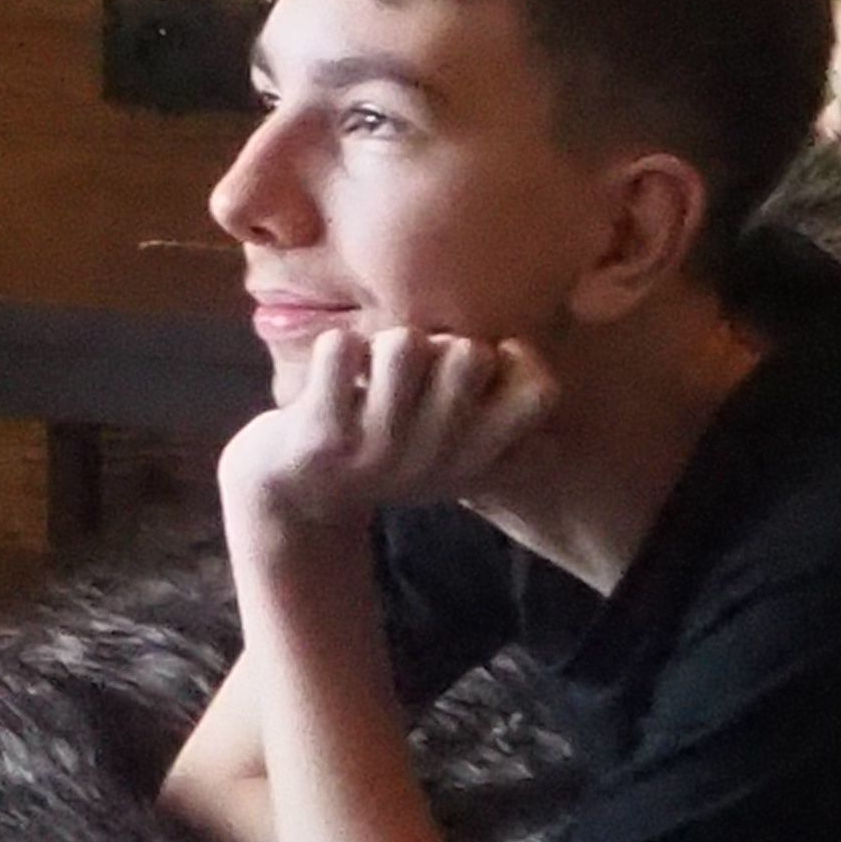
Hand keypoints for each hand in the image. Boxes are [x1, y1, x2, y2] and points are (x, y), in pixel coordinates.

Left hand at [216, 321, 555, 539]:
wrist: (290, 501)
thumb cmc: (379, 460)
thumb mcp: (449, 465)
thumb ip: (500, 444)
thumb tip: (551, 433)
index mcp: (475, 456)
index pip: (539, 392)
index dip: (514, 358)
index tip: (478, 362)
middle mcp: (435, 455)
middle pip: (468, 354)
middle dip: (437, 340)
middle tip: (409, 365)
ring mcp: (377, 445)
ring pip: (404, 344)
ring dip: (383, 342)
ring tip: (368, 368)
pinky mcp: (321, 432)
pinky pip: (341, 349)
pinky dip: (336, 346)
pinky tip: (332, 371)